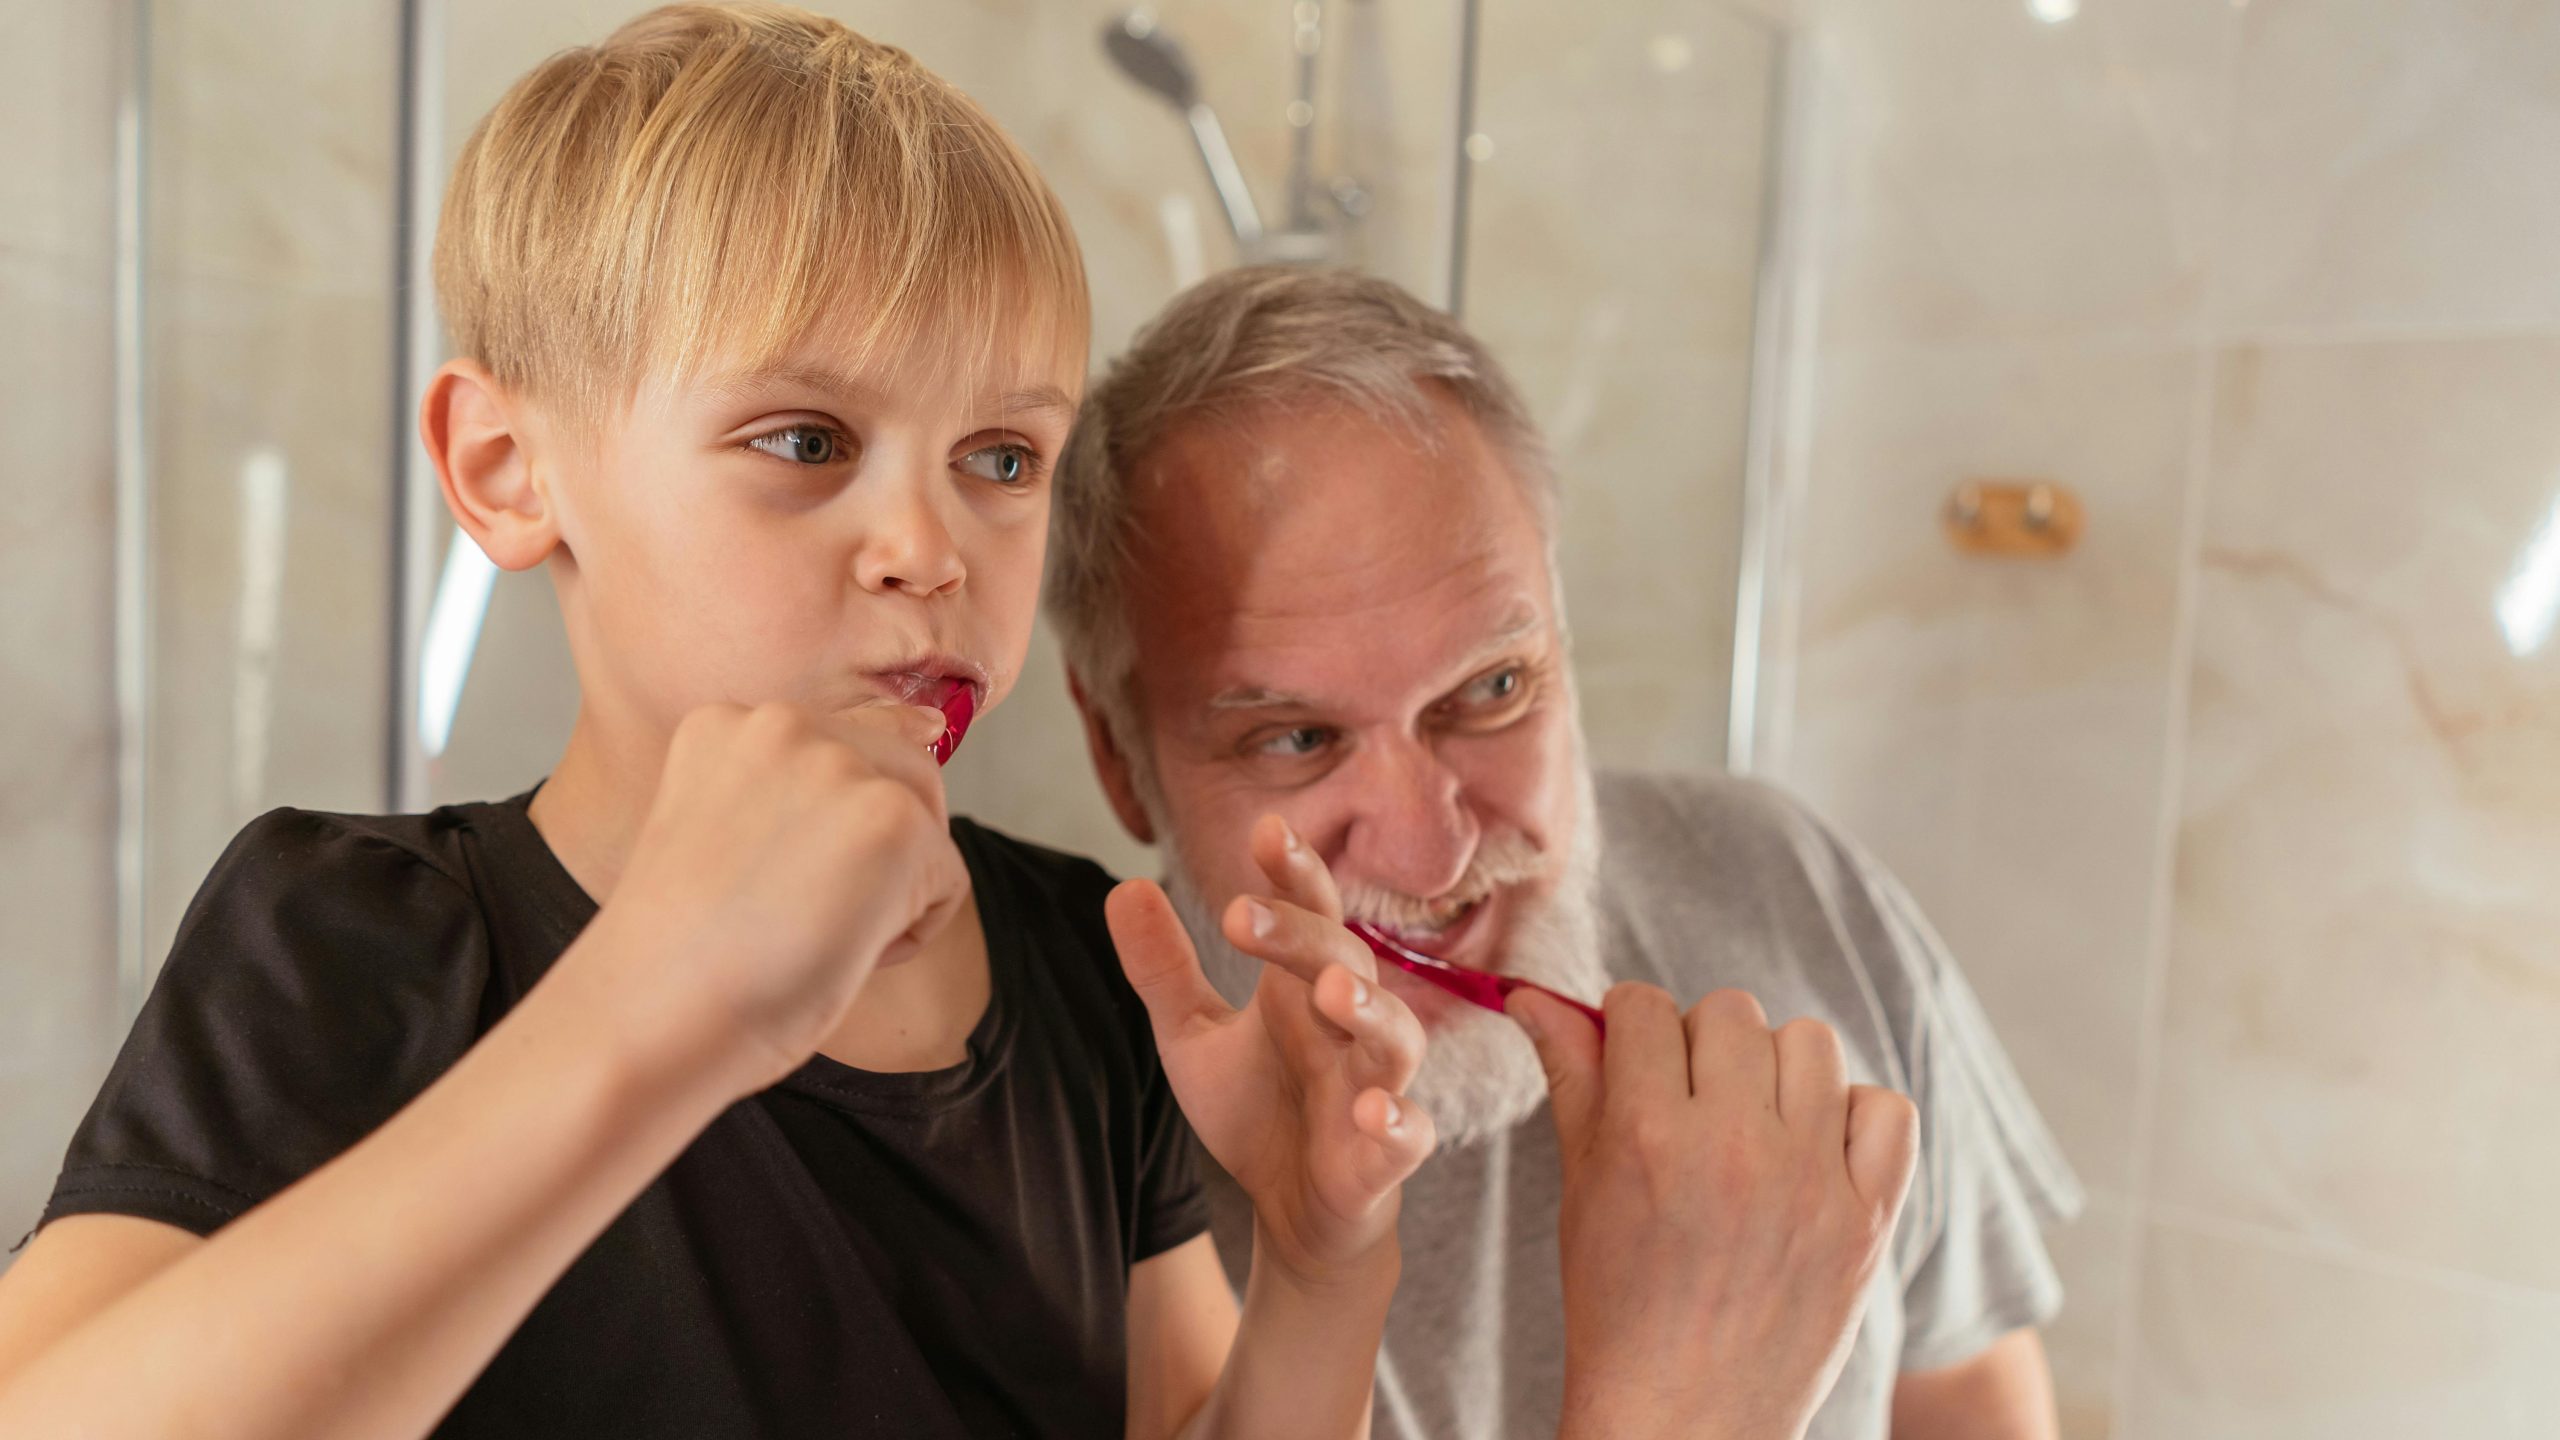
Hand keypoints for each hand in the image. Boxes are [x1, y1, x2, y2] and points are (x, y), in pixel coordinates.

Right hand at [583, 701, 968, 1093]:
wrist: (648, 1018)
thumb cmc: (682, 957)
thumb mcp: (724, 834)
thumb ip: (796, 790)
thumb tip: (924, 733)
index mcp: (727, 723)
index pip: (842, 749)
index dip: (829, 835)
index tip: (774, 886)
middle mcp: (783, 723)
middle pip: (902, 773)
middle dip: (878, 854)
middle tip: (796, 918)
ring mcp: (839, 765)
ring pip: (927, 827)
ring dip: (895, 890)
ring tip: (814, 934)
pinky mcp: (892, 820)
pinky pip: (948, 882)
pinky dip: (908, 936)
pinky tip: (835, 957)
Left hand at [1106, 815, 1435, 1285]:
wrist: (1295, 1211)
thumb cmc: (1257, 1109)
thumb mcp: (1192, 1038)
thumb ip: (1164, 969)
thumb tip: (1123, 886)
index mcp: (1304, 987)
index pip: (1311, 914)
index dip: (1295, 872)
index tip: (1266, 829)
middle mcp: (1348, 1026)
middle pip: (1346, 962)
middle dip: (1304, 936)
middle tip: (1242, 915)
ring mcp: (1375, 1087)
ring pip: (1395, 1038)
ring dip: (1369, 1010)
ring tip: (1327, 991)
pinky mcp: (1386, 1156)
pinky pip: (1409, 1134)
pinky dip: (1397, 1122)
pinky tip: (1372, 1111)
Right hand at [1509, 984, 1918, 1439]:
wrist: (1684, 1420)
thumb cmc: (1618, 1308)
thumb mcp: (1581, 1188)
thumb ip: (1573, 1079)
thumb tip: (1536, 997)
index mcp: (1648, 1134)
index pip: (1645, 1007)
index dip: (1631, 1026)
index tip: (1634, 1057)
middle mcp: (1734, 1146)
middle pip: (1730, 1013)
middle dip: (1702, 1045)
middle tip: (1690, 1102)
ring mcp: (1811, 1182)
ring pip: (1811, 1044)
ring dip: (1779, 1072)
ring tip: (1754, 1124)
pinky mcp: (1868, 1219)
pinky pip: (1886, 1109)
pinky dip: (1854, 1118)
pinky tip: (1815, 1152)